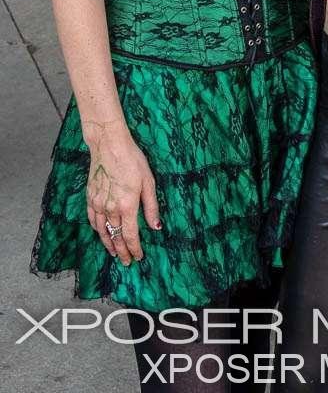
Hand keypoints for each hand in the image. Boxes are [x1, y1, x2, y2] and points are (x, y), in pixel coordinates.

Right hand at [84, 121, 160, 266]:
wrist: (109, 145)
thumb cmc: (132, 160)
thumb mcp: (148, 181)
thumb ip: (151, 206)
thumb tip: (156, 226)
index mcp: (127, 205)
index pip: (130, 235)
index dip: (135, 249)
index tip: (138, 258)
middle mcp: (110, 208)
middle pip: (116, 236)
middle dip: (122, 251)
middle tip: (127, 262)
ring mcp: (98, 203)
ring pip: (102, 231)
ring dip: (109, 244)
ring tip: (114, 252)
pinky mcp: (90, 197)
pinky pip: (92, 219)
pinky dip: (97, 230)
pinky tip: (101, 233)